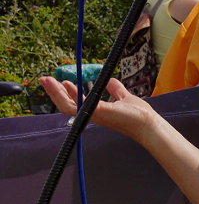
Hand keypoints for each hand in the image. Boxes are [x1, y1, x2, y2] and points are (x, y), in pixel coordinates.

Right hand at [39, 77, 156, 141]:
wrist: (148, 123)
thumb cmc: (139, 115)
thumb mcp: (125, 97)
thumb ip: (116, 90)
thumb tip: (110, 81)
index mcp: (98, 110)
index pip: (77, 102)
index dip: (68, 93)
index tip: (63, 81)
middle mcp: (92, 114)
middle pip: (67, 105)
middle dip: (54, 93)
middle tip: (44, 80)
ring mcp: (94, 114)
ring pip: (68, 105)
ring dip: (56, 93)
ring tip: (46, 81)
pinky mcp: (99, 112)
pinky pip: (79, 104)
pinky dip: (69, 94)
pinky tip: (65, 85)